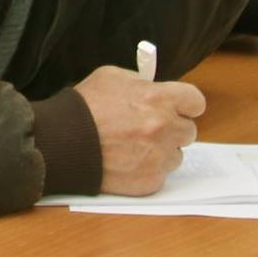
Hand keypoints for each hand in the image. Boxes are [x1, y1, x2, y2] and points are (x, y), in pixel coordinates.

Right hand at [72, 65, 205, 195]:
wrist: (62, 141)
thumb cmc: (83, 107)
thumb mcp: (110, 77)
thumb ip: (139, 81)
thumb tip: (154, 86)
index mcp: (159, 98)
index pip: (195, 101)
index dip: (185, 104)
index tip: (178, 108)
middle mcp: (165, 128)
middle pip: (188, 131)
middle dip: (172, 128)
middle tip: (149, 129)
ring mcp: (159, 156)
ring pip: (176, 155)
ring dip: (161, 151)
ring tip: (133, 148)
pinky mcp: (150, 180)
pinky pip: (160, 175)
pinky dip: (147, 170)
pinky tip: (126, 162)